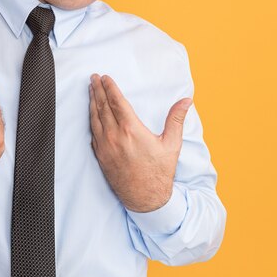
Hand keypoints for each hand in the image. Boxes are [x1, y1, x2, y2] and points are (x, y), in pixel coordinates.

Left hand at [89, 74, 191, 212]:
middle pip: (102, 107)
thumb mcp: (171, 144)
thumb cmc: (159, 173)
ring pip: (95, 118)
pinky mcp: (100, 156)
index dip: (110, 88)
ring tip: (90, 90)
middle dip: (97, 90)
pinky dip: (91, 119)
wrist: (145, 199)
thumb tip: (186, 101)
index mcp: (131, 130)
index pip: (116, 102)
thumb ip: (176, 120)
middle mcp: (115, 136)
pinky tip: (91, 113)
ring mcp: (105, 147)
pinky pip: (92, 132)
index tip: (105, 77)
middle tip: (93, 78)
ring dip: (91, 102)